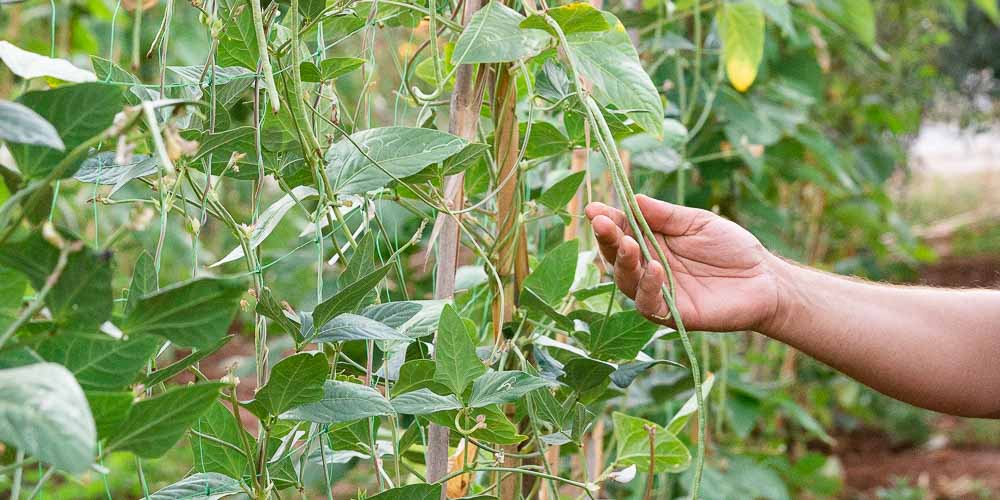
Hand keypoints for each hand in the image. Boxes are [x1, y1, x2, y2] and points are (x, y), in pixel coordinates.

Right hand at [585, 195, 783, 331]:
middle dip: (607, 238)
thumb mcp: (697, 222)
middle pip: (616, 256)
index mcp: (651, 242)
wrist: (765, 279)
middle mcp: (647, 268)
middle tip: (602, 222)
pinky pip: (650, 304)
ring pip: (627, 282)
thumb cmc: (732, 248)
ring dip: (623, 262)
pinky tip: (654, 269)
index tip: (594, 208)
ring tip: (628, 244)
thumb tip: (633, 199)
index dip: (607, 220)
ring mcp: (658, 292)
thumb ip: (665, 215)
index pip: (621, 231)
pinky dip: (649, 287)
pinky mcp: (672, 314)